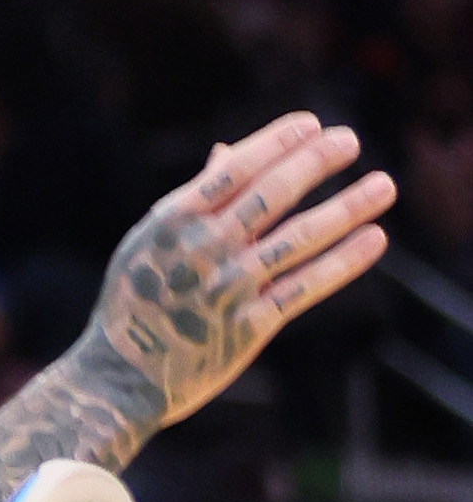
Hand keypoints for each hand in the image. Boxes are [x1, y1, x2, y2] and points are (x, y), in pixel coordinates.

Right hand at [90, 112, 393, 426]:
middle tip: (351, 139)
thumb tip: (226, 151)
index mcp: (171, 222)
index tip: (311, 124)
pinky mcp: (249, 326)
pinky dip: (343, 262)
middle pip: (271, 195)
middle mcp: (201, 249)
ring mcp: (227, 288)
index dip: (276, 142)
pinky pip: (305, 287)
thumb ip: (193, 201)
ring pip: (298, 239)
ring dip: (347, 208)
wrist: (118, 377)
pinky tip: (374, 239)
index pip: (234, 169)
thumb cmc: (133, 302)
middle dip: (315, 162)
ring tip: (384, 185)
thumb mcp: (149, 244)